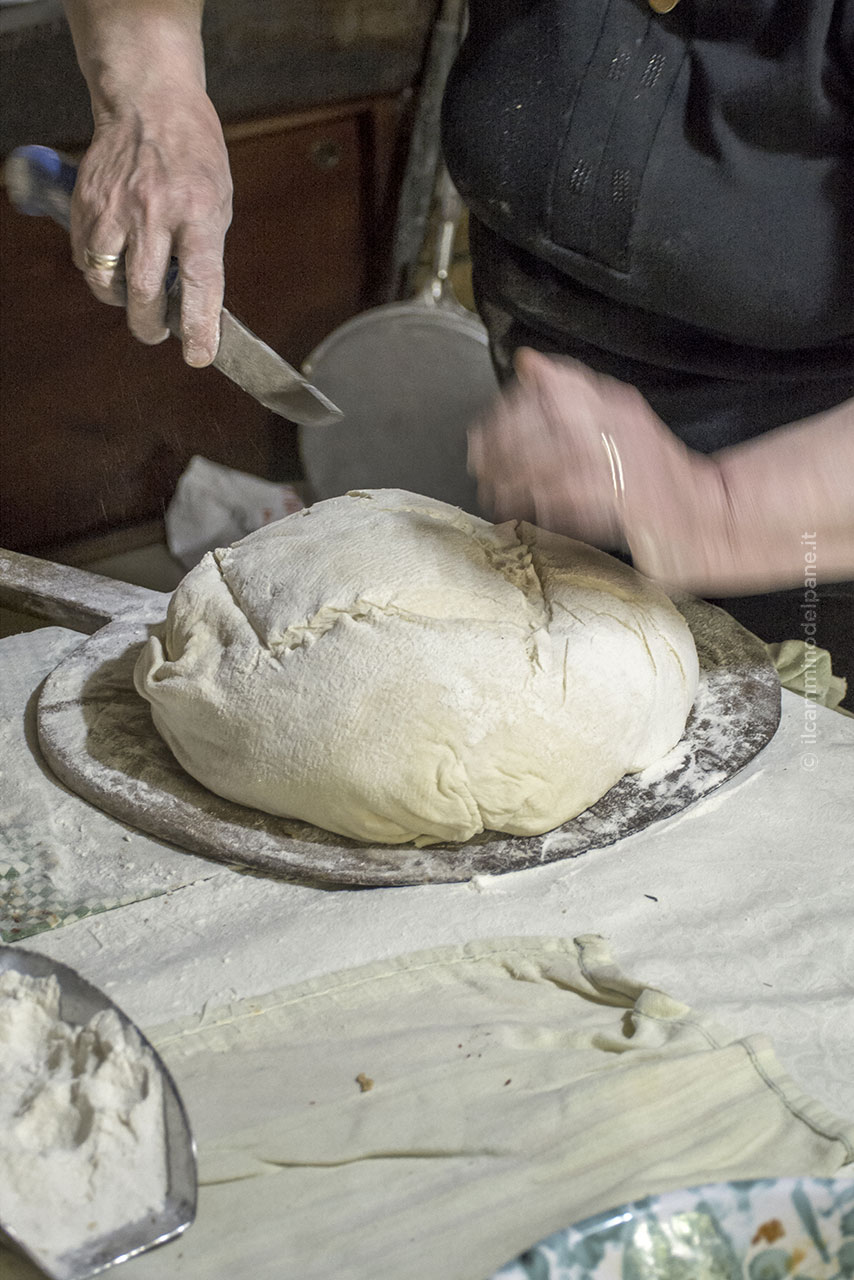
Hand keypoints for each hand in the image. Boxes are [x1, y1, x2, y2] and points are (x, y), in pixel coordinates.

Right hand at [71, 86, 231, 365]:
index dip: (199, 325)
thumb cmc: (193, 156)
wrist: (148, 103)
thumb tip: (195, 304)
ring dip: (120, 301)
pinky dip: (99, 272)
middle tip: (158, 333)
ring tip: (136, 297)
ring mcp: (114, 206)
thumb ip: (205, 251)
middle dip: (150, 326)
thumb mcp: (218, 201)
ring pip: (106, 280)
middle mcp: (153, 211)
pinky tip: (116, 262)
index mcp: (198, 211)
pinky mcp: (85, 203)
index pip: (201, 281)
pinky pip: (85, 258)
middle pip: (144, 291)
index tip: (200, 355)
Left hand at [468, 349, 720, 583]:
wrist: (708, 517)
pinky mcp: (623, 506)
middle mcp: (620, 428)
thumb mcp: (618, 420)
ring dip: (513, 480)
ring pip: (550, 465)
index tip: (483, 430)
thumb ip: (572, 392)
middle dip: (502, 446)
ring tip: (491, 492)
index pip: (554, 387)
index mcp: (617, 404)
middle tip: (477, 464)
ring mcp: (622, 467)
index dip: (510, 408)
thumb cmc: (657, 475)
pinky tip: (522, 512)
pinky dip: (541, 507)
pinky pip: (570, 502)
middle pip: (544, 425)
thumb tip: (528, 361)